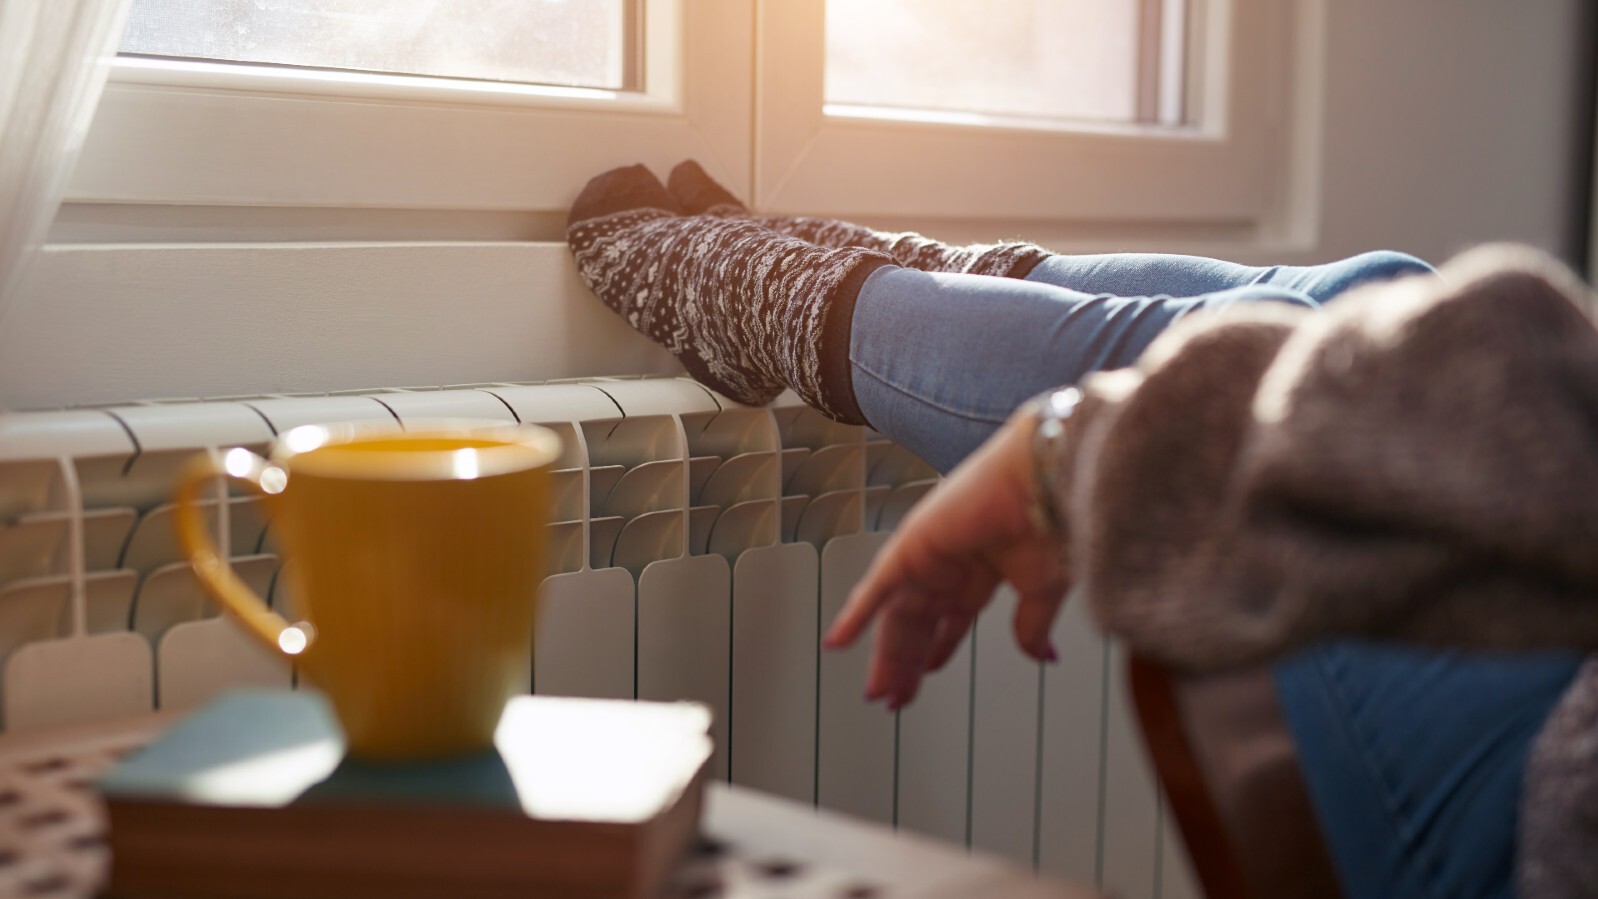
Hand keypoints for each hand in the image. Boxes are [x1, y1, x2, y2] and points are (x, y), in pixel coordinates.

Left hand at [822, 411, 1069, 708]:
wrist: (1050, 480)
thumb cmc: (1056, 520)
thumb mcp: (1044, 590)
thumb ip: (1032, 626)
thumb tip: (1038, 656)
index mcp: (983, 572)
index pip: (949, 620)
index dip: (935, 650)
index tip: (924, 676)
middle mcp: (951, 564)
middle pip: (918, 622)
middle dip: (905, 662)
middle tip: (893, 698)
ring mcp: (929, 554)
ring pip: (896, 614)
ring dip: (887, 655)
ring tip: (879, 692)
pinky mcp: (912, 545)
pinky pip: (876, 587)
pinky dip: (855, 616)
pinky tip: (837, 642)